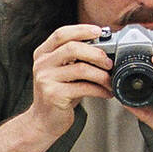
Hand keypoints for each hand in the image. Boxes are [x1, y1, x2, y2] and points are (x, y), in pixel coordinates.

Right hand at [27, 24, 111, 139]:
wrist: (43, 121)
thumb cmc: (58, 94)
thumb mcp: (63, 72)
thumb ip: (76, 58)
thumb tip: (105, 48)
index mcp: (43, 53)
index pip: (61, 34)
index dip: (81, 30)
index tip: (99, 31)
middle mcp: (42, 64)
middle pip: (72, 48)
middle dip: (96, 53)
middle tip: (110, 62)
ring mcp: (45, 79)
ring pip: (81, 68)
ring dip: (102, 74)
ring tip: (111, 80)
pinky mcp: (53, 95)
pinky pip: (84, 87)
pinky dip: (100, 90)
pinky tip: (106, 93)